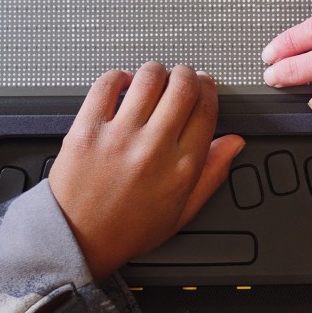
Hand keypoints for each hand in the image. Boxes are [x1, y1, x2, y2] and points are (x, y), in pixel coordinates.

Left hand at [49, 62, 244, 280]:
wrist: (78, 240)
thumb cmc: (127, 229)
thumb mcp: (182, 211)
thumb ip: (212, 173)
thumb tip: (234, 142)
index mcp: (181, 168)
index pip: (206, 109)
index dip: (209, 89)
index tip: (204, 86)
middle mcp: (153, 148)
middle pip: (182, 87)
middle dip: (186, 75)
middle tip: (181, 78)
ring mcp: (119, 136)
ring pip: (148, 78)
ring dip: (156, 71)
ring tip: (153, 79)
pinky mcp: (87, 129)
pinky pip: (106, 84)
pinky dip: (118, 76)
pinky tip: (123, 85)